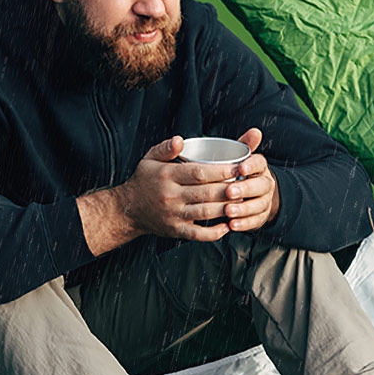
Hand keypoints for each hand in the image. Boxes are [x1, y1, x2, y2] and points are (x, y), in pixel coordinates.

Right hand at [80, 136, 239, 254]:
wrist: (128, 209)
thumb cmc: (144, 181)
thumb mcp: (150, 159)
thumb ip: (166, 148)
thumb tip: (179, 140)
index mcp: (167, 176)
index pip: (198, 173)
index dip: (221, 171)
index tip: (237, 167)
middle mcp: (171, 196)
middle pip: (206, 193)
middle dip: (229, 189)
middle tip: (245, 184)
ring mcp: (174, 215)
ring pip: (205, 213)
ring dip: (226, 209)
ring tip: (242, 202)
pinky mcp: (176, 230)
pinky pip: (198, 234)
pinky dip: (215, 233)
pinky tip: (228, 227)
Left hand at [221, 127, 280, 233]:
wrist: (252, 195)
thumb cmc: (239, 174)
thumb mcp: (240, 158)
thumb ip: (244, 145)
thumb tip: (255, 131)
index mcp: (259, 167)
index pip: (260, 163)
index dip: (251, 166)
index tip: (240, 168)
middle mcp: (265, 183)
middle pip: (260, 186)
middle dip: (245, 189)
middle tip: (229, 192)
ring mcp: (264, 201)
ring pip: (258, 205)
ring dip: (243, 209)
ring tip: (228, 211)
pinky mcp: (260, 216)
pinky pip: (255, 221)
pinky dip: (244, 223)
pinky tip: (232, 225)